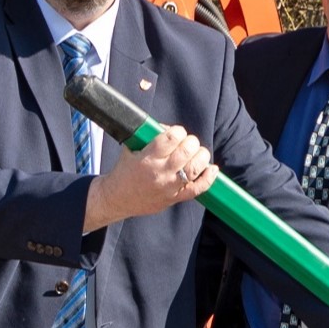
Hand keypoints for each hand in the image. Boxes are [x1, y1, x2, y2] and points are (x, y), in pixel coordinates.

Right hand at [86, 122, 214, 228]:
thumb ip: (148, 136)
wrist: (117, 199)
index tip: (177, 133)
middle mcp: (160, 172)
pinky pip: (197, 189)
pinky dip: (208, 178)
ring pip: (195, 168)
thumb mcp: (130, 148)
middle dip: (191, 142)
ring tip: (198, 153)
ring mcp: (169, 187)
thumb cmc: (124, 171)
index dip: (178, 131)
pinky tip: (211, 169)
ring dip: (201, 156)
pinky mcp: (175, 198)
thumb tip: (169, 128)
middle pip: (186, 151)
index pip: (171, 138)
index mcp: (147, 158)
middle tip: (188, 143)